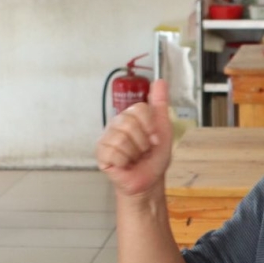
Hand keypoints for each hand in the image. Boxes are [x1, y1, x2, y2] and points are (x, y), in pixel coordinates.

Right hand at [96, 79, 173, 196]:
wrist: (149, 181)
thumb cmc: (154, 157)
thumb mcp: (163, 128)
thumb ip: (160, 104)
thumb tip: (160, 81)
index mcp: (130, 116)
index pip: (138, 109)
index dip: (150, 125)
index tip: (154, 138)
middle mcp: (116, 124)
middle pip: (129, 123)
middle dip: (142, 141)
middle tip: (143, 150)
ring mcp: (107, 138)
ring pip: (121, 138)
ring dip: (134, 153)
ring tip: (134, 158)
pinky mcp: (101, 153)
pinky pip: (113, 152)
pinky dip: (124, 161)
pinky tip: (124, 164)